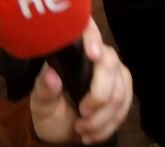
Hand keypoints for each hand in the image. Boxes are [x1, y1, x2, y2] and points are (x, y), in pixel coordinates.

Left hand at [29, 20, 132, 144]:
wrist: (62, 130)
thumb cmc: (51, 109)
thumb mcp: (40, 102)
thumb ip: (44, 89)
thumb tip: (51, 76)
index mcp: (75, 51)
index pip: (87, 30)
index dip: (92, 37)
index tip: (92, 54)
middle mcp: (99, 56)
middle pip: (109, 65)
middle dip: (98, 96)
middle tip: (82, 114)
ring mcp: (115, 72)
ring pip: (119, 92)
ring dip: (101, 118)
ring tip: (81, 130)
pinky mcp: (124, 90)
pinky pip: (124, 108)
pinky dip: (108, 126)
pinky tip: (92, 134)